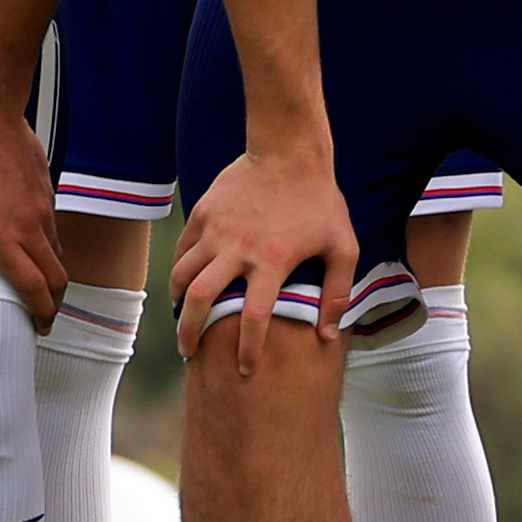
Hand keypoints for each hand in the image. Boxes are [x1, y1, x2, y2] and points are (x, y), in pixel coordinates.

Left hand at [0, 93, 63, 311]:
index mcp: (2, 237)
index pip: (35, 287)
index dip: (41, 313)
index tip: (38, 329)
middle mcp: (30, 226)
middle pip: (57, 276)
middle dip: (53, 303)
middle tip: (41, 318)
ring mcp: (42, 206)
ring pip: (58, 252)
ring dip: (52, 274)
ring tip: (36, 286)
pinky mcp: (46, 189)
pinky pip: (53, 228)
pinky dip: (48, 247)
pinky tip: (29, 245)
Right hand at [176, 143, 355, 365]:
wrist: (289, 152)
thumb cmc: (321, 201)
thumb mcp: (343, 246)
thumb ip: (336, 291)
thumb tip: (327, 333)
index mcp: (272, 261)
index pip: (252, 318)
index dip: (247, 349)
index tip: (244, 369)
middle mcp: (238, 249)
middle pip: (202, 301)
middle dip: (191, 334)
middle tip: (190, 353)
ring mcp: (216, 230)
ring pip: (182, 275)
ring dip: (179, 303)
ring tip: (184, 318)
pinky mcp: (202, 213)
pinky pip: (182, 250)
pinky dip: (179, 270)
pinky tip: (185, 282)